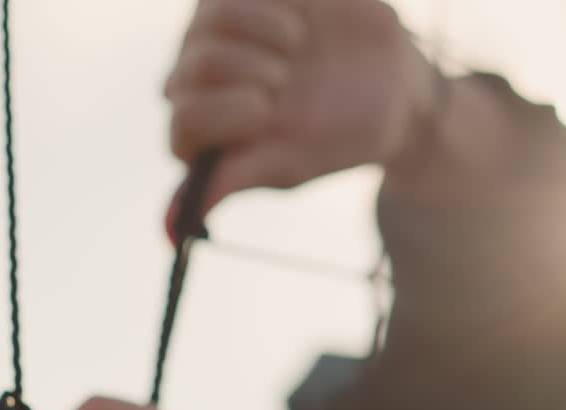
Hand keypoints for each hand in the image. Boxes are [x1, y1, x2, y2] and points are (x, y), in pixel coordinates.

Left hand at [165, 0, 438, 215]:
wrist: (392, 85)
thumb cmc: (338, 137)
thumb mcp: (289, 164)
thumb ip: (232, 180)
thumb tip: (172, 231)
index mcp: (202, 133)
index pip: (182, 123)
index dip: (226, 114)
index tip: (269, 114)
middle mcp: (198, 83)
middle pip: (194, 69)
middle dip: (252, 74)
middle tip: (287, 81)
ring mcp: (216, 34)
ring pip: (208, 18)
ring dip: (262, 29)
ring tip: (296, 44)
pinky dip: (275, 3)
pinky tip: (299, 15)